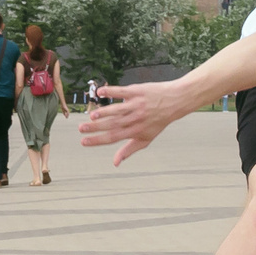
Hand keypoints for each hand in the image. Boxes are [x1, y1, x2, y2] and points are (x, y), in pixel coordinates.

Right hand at [76, 78, 193, 164]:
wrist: (174, 101)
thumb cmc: (158, 121)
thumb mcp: (146, 139)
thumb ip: (129, 150)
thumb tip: (115, 163)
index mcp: (135, 131)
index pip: (113, 137)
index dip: (98, 140)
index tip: (83, 142)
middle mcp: (135, 119)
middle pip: (112, 125)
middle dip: (95, 128)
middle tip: (81, 129)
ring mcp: (136, 105)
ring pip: (117, 110)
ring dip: (103, 113)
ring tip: (91, 116)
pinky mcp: (137, 92)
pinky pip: (122, 91)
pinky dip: (110, 92)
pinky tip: (100, 93)